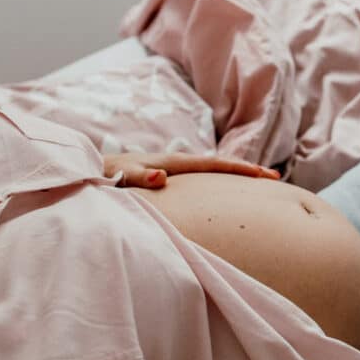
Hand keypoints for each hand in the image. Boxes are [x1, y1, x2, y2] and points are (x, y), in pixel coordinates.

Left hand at [103, 152, 280, 188]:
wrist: (83, 171)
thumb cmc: (99, 176)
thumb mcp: (117, 176)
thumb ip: (138, 175)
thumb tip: (162, 176)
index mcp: (171, 162)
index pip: (214, 165)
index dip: (241, 170)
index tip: (267, 176)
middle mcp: (176, 163)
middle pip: (220, 167)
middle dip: (248, 172)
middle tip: (276, 179)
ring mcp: (173, 171)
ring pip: (212, 175)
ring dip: (236, 179)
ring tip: (260, 187)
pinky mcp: (167, 181)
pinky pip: (201, 184)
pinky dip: (219, 186)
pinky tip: (226, 197)